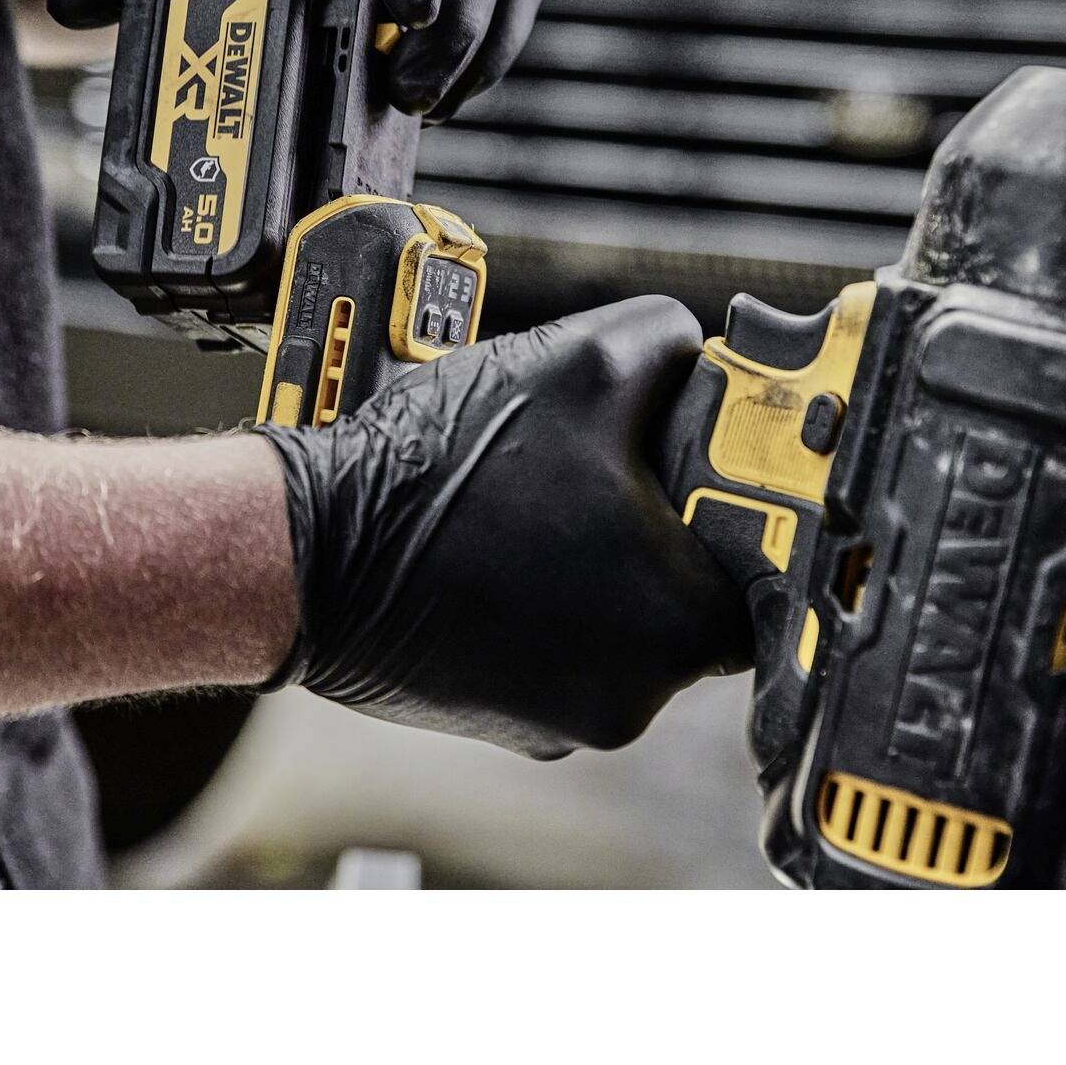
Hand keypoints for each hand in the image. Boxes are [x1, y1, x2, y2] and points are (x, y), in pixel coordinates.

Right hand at [256, 298, 751, 757]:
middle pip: (685, 589)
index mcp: (680, 624)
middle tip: (601, 463)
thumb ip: (667, 344)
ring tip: (532, 494)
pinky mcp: (509, 720)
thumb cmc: (436, 477)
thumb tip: (696, 350)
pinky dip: (538, 594)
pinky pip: (554, 644)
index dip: (730, 492)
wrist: (307, 553)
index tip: (701, 460)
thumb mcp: (578, 361)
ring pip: (616, 618)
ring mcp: (566, 719)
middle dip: (650, 522)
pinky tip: (496, 538)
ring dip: (591, 556)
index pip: (759, 559)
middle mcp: (635, 694)